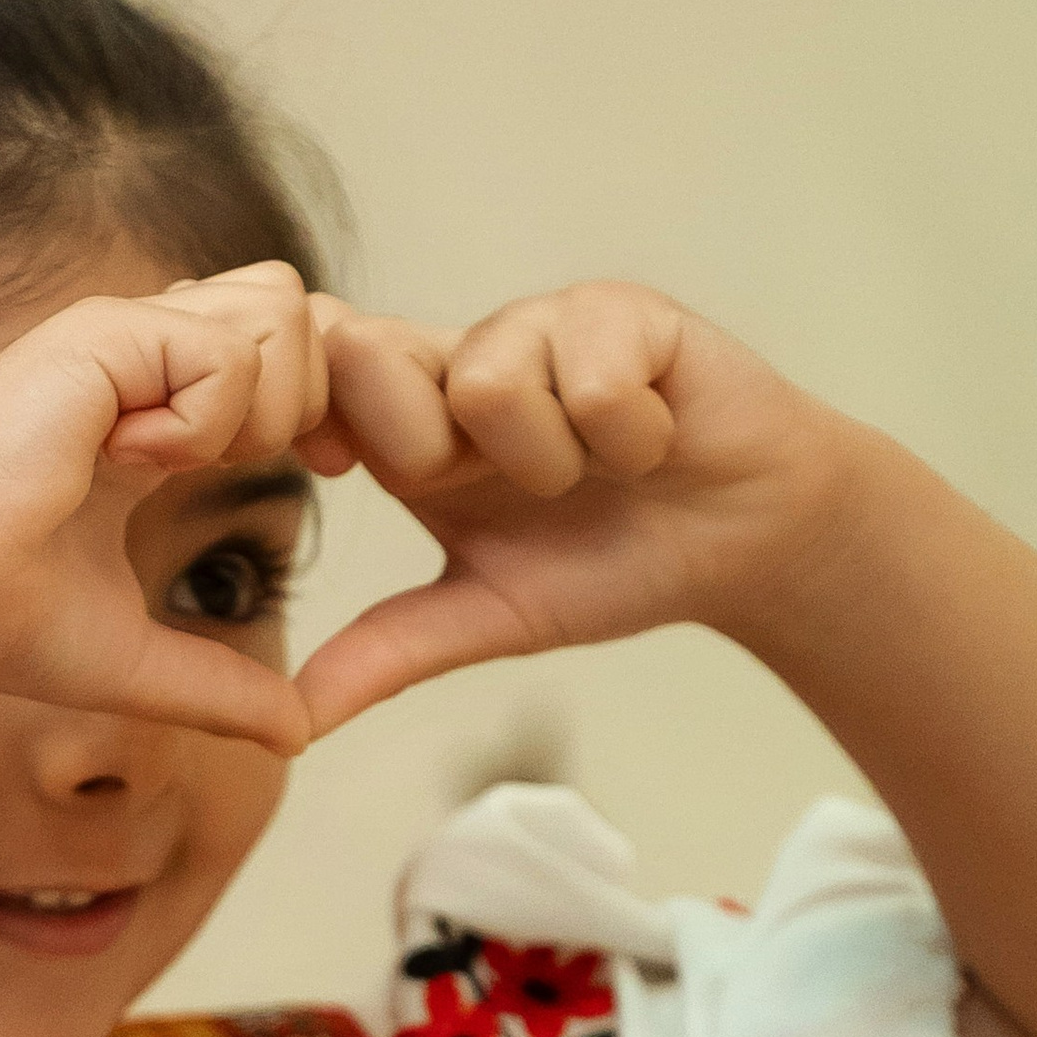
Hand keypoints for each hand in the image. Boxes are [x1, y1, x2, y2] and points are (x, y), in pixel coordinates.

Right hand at [0, 260, 325, 747]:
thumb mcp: (141, 659)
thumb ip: (223, 686)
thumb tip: (299, 736)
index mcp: (148, 407)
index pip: (274, 349)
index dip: (318, 398)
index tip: (329, 468)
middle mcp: (135, 353)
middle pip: (288, 301)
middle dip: (310, 385)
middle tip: (257, 464)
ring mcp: (118, 335)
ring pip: (277, 306)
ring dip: (263, 401)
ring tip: (179, 467)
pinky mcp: (99, 335)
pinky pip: (227, 355)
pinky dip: (206, 424)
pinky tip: (126, 463)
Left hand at [291, 282, 864, 732]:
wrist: (749, 540)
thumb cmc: (616, 563)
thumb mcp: (491, 615)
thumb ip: (386, 654)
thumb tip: (287, 726)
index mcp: (411, 424)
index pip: (312, 374)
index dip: (311, 417)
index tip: (340, 467)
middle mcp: (460, 359)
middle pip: (364, 351)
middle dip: (425, 449)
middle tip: (503, 489)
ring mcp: (540, 324)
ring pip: (484, 382)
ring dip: (551, 460)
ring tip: (596, 470)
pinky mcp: (620, 309)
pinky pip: (589, 377)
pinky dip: (628, 436)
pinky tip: (655, 438)